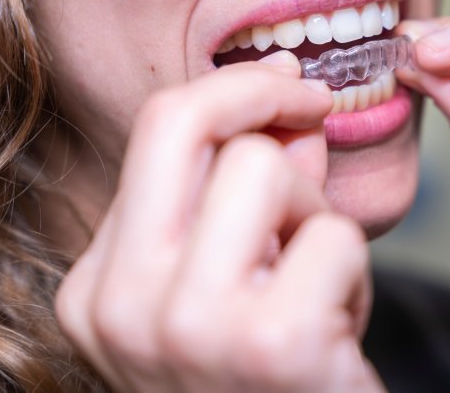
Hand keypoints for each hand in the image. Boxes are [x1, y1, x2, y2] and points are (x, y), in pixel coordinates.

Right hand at [55, 56, 383, 392]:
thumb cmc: (263, 382)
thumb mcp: (225, 285)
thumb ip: (239, 192)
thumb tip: (288, 97)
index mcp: (97, 288)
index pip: (154, 135)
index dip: (230, 92)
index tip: (285, 87)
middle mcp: (122, 305)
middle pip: (191, 124)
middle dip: (264, 100)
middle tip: (314, 112)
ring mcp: (189, 327)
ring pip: (267, 170)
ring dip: (313, 213)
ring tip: (313, 279)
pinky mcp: (271, 346)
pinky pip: (334, 236)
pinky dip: (352, 274)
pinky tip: (336, 330)